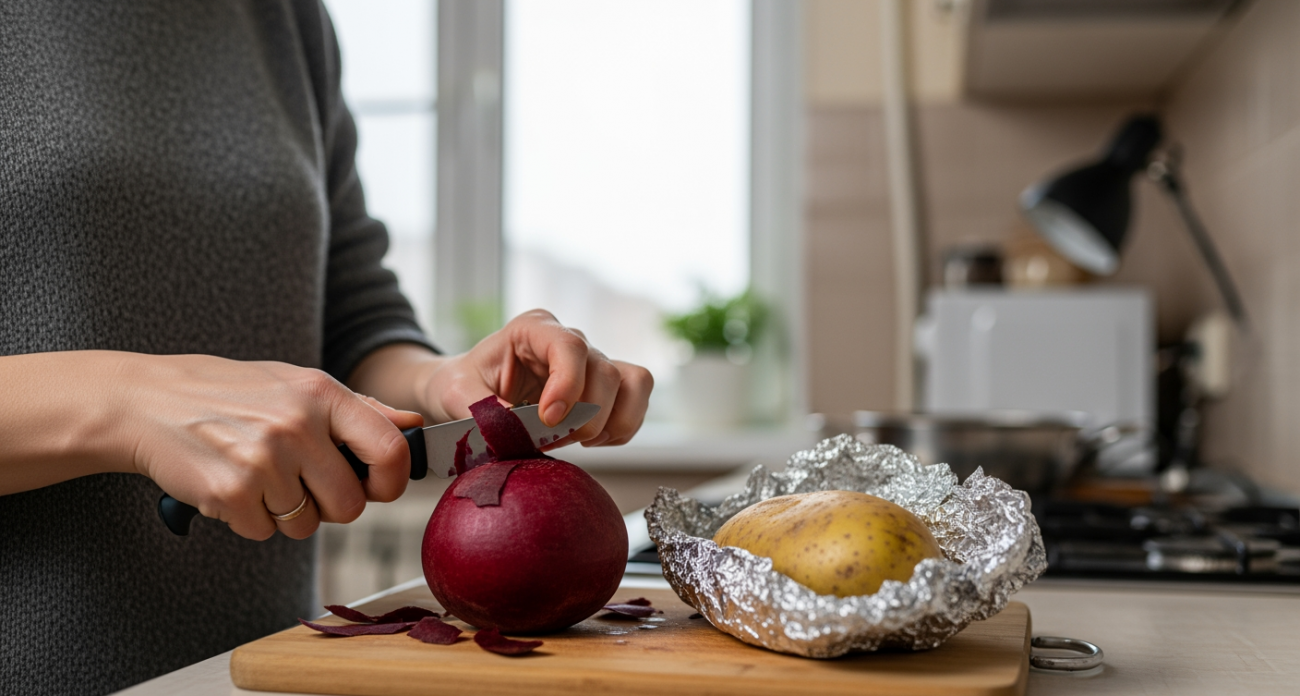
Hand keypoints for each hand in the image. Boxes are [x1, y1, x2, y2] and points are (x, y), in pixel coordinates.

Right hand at [119, 354, 421, 539]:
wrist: (146, 401)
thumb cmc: (229, 393)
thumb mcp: (296, 384)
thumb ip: (358, 409)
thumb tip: (412, 424)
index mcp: (321, 394)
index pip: (389, 449)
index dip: (391, 481)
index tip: (377, 487)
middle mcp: (297, 425)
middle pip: (349, 505)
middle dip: (329, 507)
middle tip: (299, 484)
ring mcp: (263, 460)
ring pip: (304, 524)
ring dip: (284, 513)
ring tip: (256, 475)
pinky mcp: (231, 492)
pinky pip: (264, 532)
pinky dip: (249, 520)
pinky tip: (231, 484)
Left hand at [422, 310, 652, 446]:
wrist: (468, 390)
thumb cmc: (461, 385)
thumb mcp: (456, 394)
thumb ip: (483, 411)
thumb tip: (518, 432)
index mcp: (533, 329)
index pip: (569, 346)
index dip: (567, 385)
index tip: (548, 420)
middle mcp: (570, 340)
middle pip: (605, 373)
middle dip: (583, 417)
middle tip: (549, 439)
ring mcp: (593, 362)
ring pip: (633, 383)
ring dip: (610, 422)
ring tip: (576, 439)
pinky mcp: (607, 387)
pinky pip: (635, 402)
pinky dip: (620, 429)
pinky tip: (588, 440)